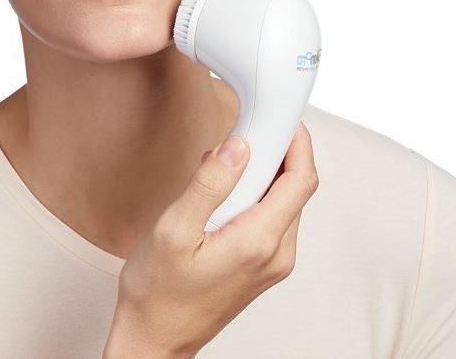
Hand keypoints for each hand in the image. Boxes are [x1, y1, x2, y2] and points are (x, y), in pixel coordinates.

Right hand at [103, 121, 318, 357]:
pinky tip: (222, 195)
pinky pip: (272, 219)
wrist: (154, 341)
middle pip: (296, 188)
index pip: (301, 179)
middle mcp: (277, 253)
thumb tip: (238, 146)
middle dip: (275, 154)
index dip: (298, 142)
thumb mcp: (174, 230)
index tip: (280, 119)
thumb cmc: (158, 293)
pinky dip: (255, 196)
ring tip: (222, 169)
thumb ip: (210, 184)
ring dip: (262, 175)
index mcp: (260, 242)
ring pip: (284, 202)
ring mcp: (273, 263)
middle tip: (242, 136)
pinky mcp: (263, 265)